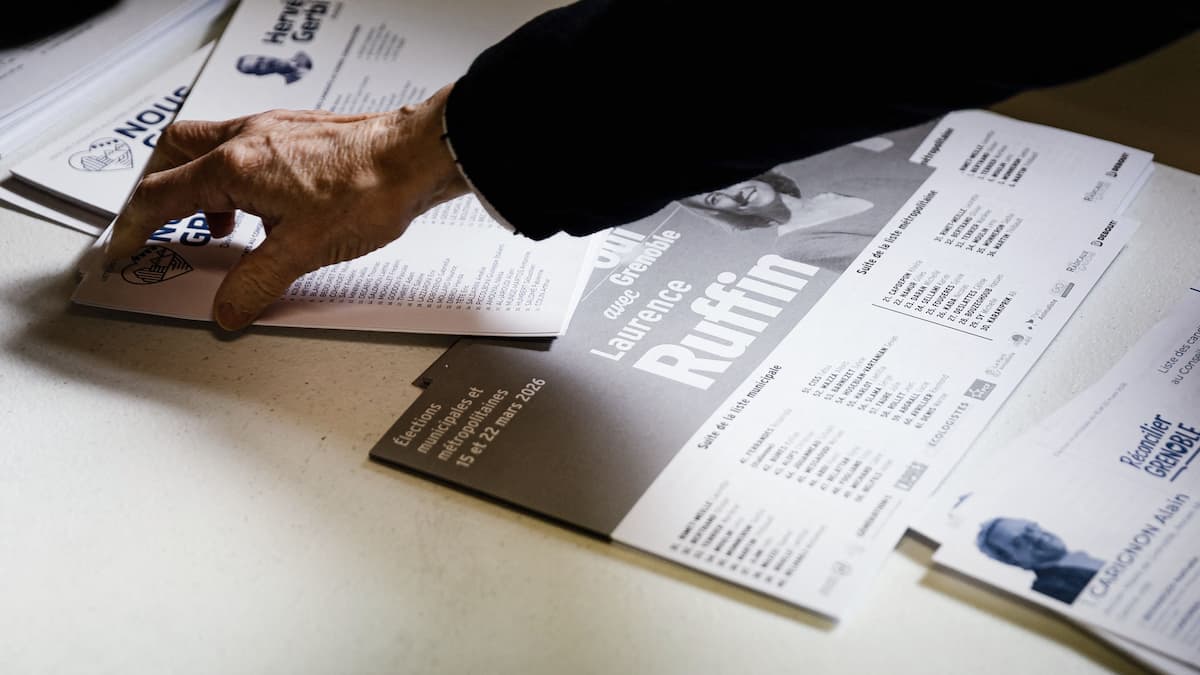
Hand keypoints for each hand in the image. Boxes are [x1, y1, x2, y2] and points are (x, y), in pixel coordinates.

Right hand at [105, 83, 467, 330]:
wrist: (417, 157)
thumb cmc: (369, 189)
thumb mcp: (303, 251)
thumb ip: (257, 285)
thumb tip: (228, 311)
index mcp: (235, 165)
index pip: (160, 196)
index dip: (133, 227)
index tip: (122, 247)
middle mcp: (248, 138)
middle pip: (173, 154)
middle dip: (157, 191)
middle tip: (157, 224)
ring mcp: (274, 131)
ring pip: (211, 148)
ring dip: (201, 186)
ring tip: (220, 226)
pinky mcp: (300, 135)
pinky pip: (247, 151)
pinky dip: (238, 179)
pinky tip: (265, 209)